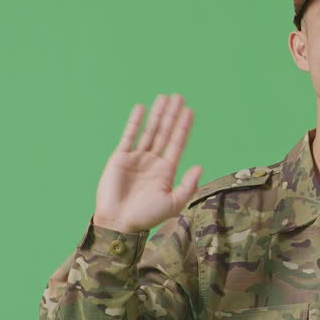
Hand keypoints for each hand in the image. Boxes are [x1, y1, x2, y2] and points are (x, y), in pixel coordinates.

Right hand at [92, 93, 202, 232]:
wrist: (119, 222)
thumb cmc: (147, 216)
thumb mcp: (174, 203)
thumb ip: (188, 185)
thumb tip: (200, 166)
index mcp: (166, 171)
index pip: (177, 143)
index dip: (183, 127)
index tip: (190, 111)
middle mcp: (153, 161)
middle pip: (165, 132)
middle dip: (172, 115)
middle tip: (179, 96)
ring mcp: (137, 158)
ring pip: (149, 131)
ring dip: (157, 114)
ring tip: (164, 97)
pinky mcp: (120, 158)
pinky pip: (129, 136)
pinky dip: (135, 122)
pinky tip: (142, 108)